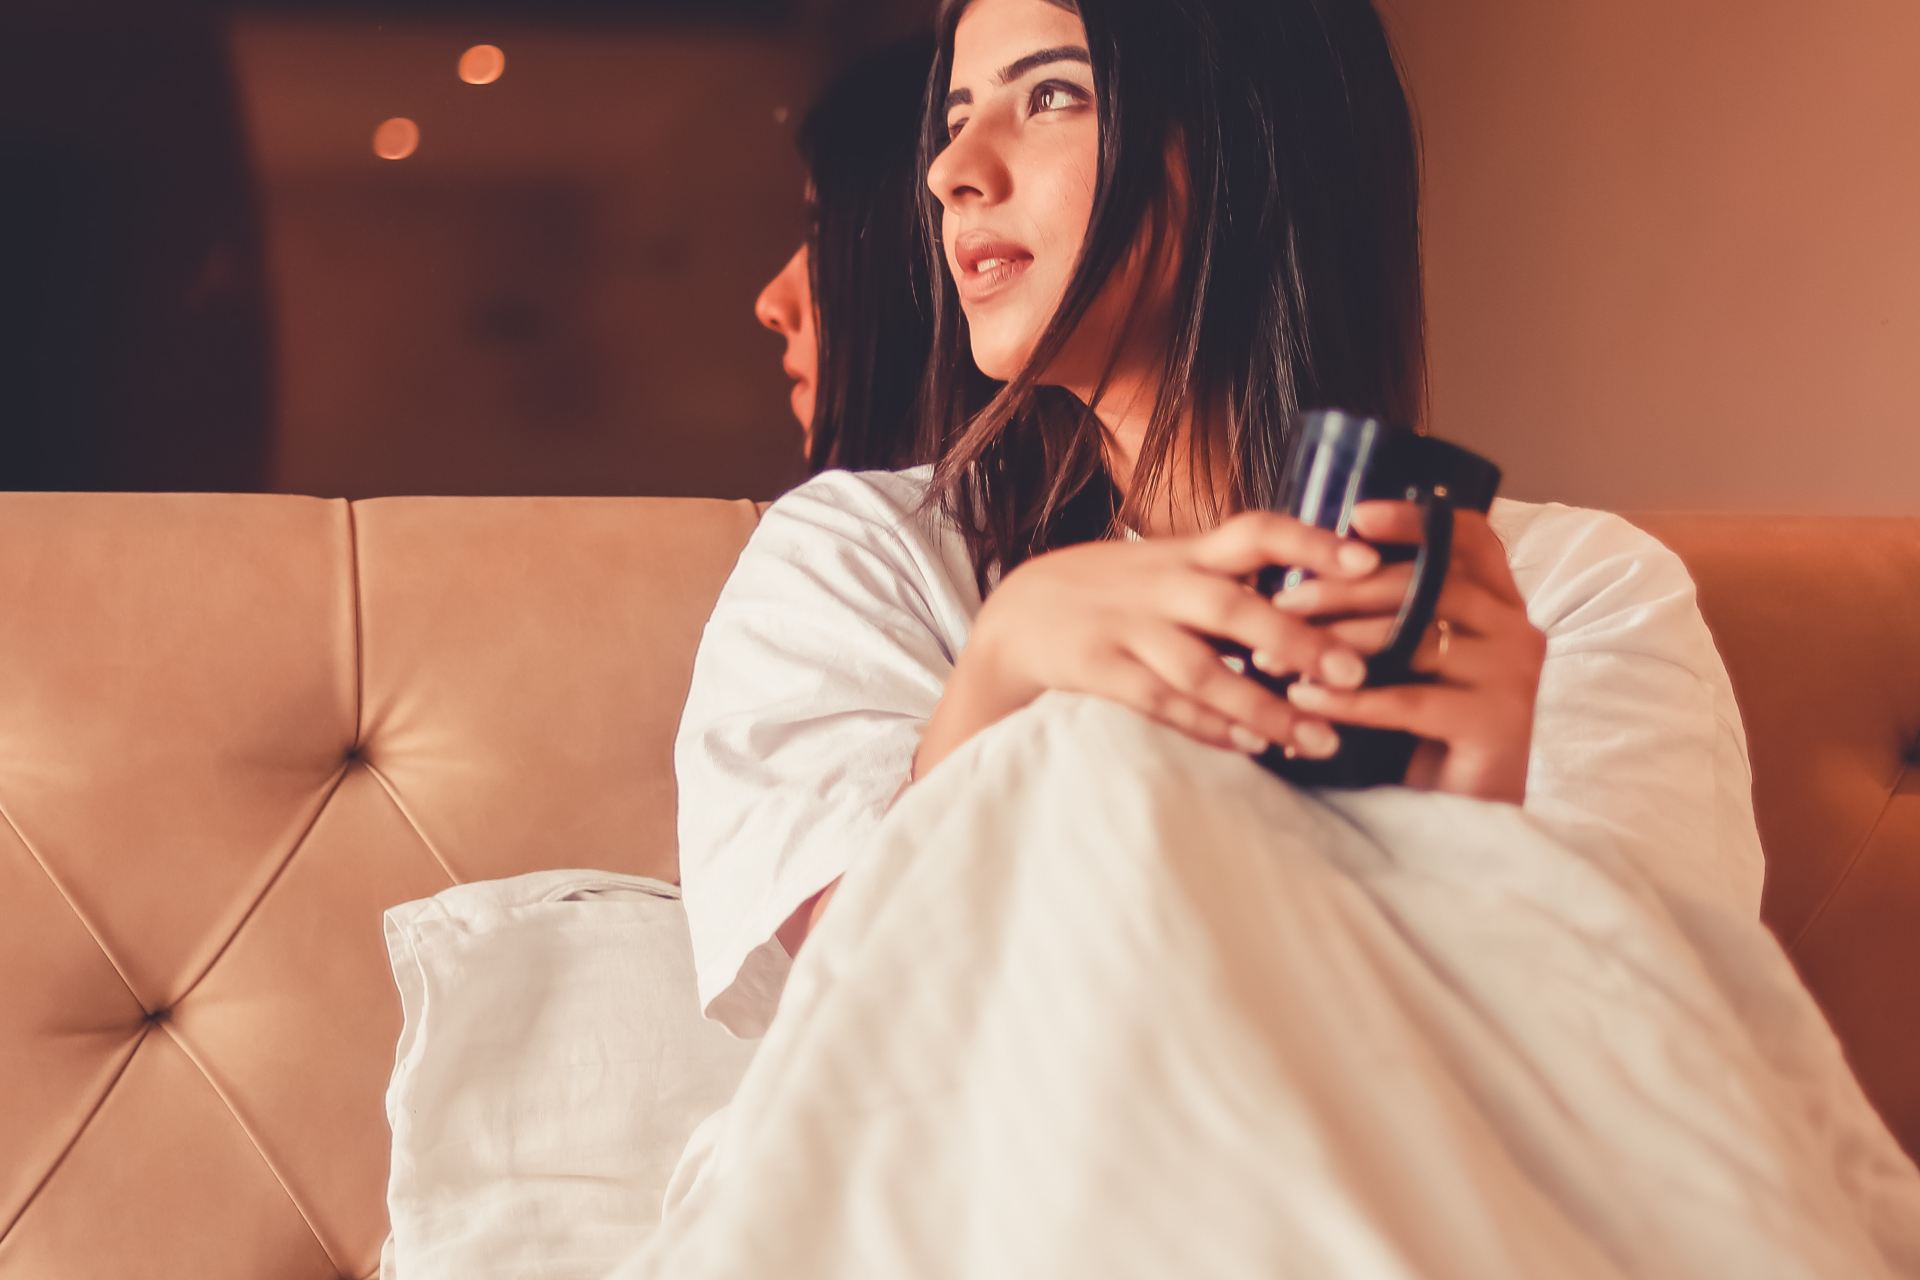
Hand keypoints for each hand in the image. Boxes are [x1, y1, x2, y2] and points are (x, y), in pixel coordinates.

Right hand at [942, 511, 1385, 765]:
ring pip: (1199, 669)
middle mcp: (1158, 585)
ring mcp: (1124, 629)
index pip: (1254, 532)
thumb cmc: (1112, 592)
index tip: (1370, 562)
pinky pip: (1159, 703)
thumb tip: (1322, 585)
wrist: (1015, 617)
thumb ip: (1230, 574)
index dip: (1311, 543)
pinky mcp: (1096, 670)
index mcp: (1185, 553)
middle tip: (1355, 673)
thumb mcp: (1166, 566)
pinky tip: (1251, 746)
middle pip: (1232, 608)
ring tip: (1318, 740)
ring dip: (1262, 706)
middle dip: (1296, 640)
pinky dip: (1207, 726)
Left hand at [1269, 501, 1544, 801]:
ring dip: (1335, 644)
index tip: (1354, 517)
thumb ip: (1387, 618)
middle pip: (1429, 583)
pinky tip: (1303, 701)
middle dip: (1344, 590)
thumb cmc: (1425, 735)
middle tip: (1280, 604)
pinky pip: (1410, 700)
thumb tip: (1303, 578)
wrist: (1467, 816)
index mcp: (1500, 604)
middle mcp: (1518, 628)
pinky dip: (1350, 700)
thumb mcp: (1406, 664)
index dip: (1414, 520)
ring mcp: (1514, 674)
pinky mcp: (1500, 723)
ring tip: (1274, 658)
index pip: (1470, 538)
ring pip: (1416, 637)